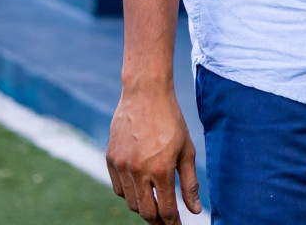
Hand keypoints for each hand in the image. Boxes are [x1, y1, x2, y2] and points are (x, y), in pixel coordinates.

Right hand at [106, 85, 202, 223]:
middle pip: (145, 211)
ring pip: (130, 202)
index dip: (172, 223)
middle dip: (157, 220)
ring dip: (143, 207)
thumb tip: (195, 210)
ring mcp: (121, 165)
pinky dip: (128, 193)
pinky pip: (118, 188)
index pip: (166, 210)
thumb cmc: (171, 120)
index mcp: (160, 169)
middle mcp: (138, 170)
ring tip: (154, 202)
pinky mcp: (111, 158)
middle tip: (165, 220)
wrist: (145, 94)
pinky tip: (139, 188)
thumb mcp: (187, 150)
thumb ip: (190, 183)